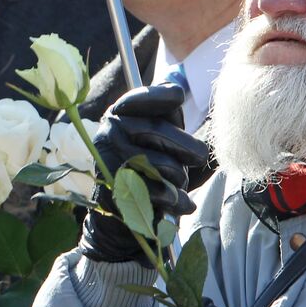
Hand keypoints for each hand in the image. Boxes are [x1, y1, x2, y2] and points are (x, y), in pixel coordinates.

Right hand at [78, 85, 207, 263]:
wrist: (125, 214)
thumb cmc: (150, 168)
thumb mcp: (159, 137)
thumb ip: (167, 117)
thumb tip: (176, 92)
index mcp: (120, 113)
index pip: (143, 97)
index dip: (164, 96)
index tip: (179, 98)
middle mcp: (109, 132)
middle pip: (157, 130)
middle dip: (188, 148)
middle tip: (198, 158)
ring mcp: (108, 161)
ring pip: (161, 163)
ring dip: (179, 177)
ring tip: (179, 184)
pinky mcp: (113, 191)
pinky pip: (156, 191)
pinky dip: (175, 200)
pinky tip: (181, 203)